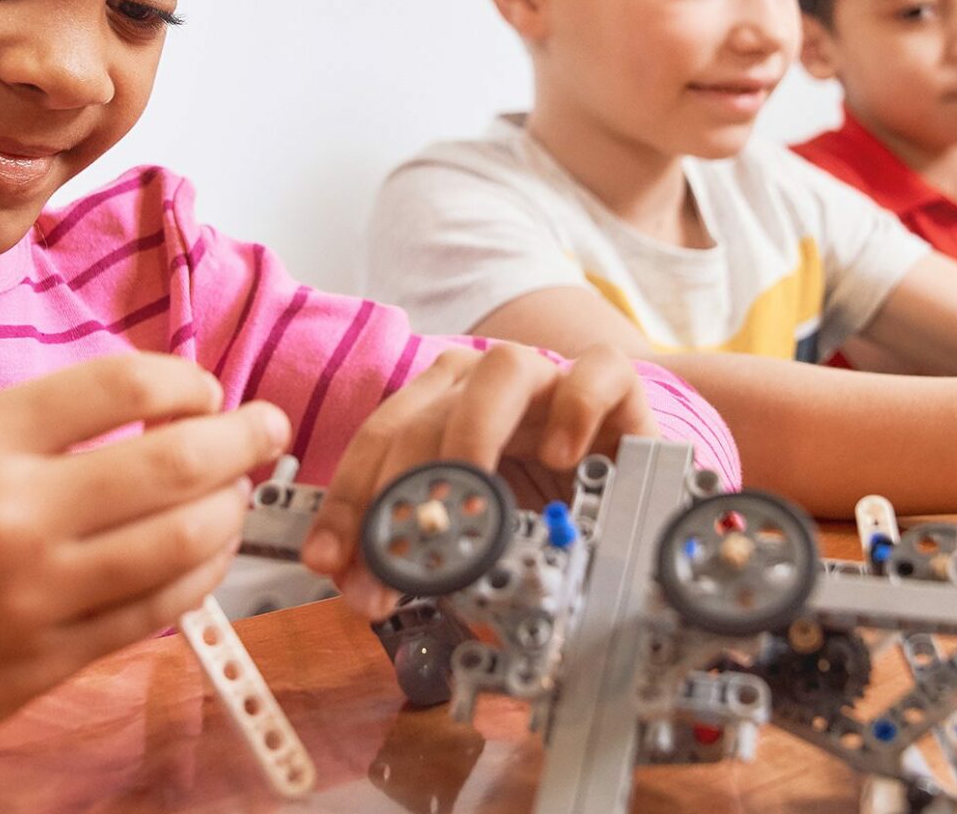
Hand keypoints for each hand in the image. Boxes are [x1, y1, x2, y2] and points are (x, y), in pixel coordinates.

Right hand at [0, 353, 291, 801]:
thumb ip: (46, 433)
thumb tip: (167, 413)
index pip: (122, 383)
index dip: (188, 383)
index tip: (207, 391)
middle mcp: (10, 513)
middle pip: (176, 460)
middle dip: (244, 439)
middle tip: (270, 428)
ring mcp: (32, 597)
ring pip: (184, 541)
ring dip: (229, 512)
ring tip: (234, 497)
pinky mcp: (45, 665)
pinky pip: (157, 612)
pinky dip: (199, 577)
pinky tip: (203, 558)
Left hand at [299, 342, 657, 618]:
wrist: (627, 483)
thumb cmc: (541, 504)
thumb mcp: (473, 533)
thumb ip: (422, 549)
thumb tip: (361, 585)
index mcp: (440, 405)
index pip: (379, 440)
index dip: (350, 500)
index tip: (328, 559)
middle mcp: (486, 383)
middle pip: (428, 413)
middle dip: (402, 496)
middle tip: (398, 568)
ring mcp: (548, 377)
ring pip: (502, 371)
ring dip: (473, 440)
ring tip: (468, 510)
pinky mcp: (615, 386)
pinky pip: (595, 374)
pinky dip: (576, 409)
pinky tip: (561, 457)